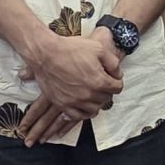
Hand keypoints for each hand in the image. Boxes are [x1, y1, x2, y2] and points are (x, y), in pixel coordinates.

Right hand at [15, 31, 121, 146]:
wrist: (46, 54)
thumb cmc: (71, 49)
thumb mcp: (98, 48)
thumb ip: (113, 63)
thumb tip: (118, 74)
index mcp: (99, 81)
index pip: (117, 88)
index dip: (116, 81)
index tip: (112, 78)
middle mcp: (88, 95)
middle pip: (106, 99)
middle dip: (107, 91)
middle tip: (102, 84)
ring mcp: (75, 101)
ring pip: (94, 109)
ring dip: (96, 102)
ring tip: (93, 95)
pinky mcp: (62, 104)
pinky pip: (77, 116)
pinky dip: (83, 112)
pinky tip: (83, 106)